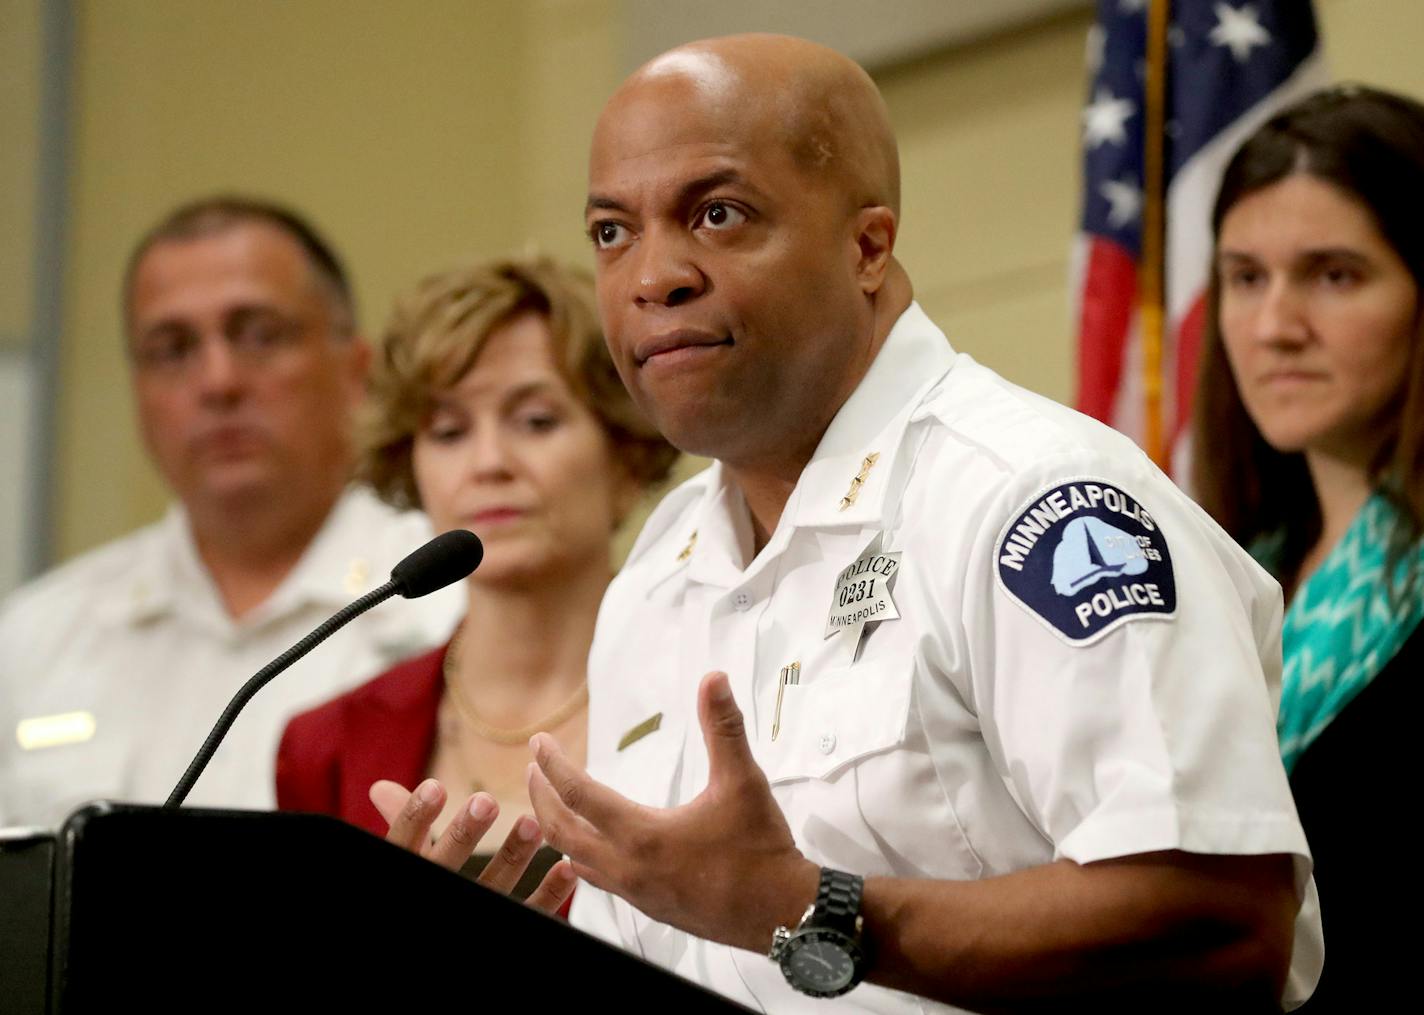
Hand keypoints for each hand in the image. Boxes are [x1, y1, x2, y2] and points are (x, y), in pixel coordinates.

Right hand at [369, 778, 575, 913]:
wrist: (433, 955)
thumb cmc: (420, 888)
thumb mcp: (406, 859)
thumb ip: (403, 825)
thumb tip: (381, 787)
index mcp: (410, 870)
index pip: (405, 841)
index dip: (417, 816)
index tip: (436, 787)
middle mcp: (438, 891)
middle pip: (447, 863)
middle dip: (466, 832)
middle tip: (487, 801)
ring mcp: (471, 913)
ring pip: (492, 887)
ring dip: (514, 855)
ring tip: (532, 823)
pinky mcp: (503, 930)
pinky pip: (526, 913)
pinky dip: (549, 894)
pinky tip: (567, 869)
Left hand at [528, 671, 817, 950]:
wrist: (781, 915)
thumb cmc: (761, 852)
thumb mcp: (743, 781)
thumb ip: (724, 726)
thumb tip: (713, 681)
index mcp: (643, 836)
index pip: (579, 794)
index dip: (554, 764)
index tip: (538, 743)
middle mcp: (629, 868)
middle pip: (561, 830)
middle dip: (541, 796)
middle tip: (533, 769)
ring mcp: (635, 892)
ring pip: (574, 858)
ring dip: (555, 828)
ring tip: (549, 804)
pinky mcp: (648, 906)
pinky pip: (596, 880)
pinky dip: (578, 856)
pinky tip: (584, 851)